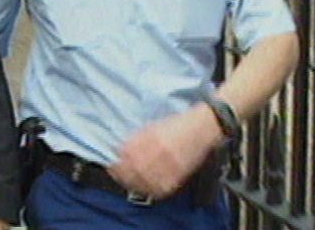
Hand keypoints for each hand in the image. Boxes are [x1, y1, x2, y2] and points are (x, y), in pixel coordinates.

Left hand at [106, 104, 221, 198]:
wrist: (203, 127)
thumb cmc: (177, 124)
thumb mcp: (153, 126)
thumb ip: (137, 138)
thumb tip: (120, 150)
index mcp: (150, 137)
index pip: (125, 154)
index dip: (116, 161)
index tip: (112, 163)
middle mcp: (158, 151)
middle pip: (132, 170)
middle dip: (121, 174)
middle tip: (116, 174)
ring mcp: (169, 165)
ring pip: (144, 181)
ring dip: (132, 183)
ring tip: (128, 181)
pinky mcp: (178, 175)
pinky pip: (159, 189)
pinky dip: (149, 190)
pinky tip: (145, 187)